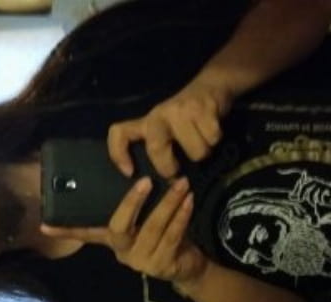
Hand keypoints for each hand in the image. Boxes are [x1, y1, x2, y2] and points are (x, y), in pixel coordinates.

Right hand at [41, 177, 207, 282]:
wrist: (186, 266)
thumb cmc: (163, 237)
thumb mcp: (145, 221)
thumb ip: (136, 208)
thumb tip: (133, 175)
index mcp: (114, 241)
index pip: (88, 234)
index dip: (67, 230)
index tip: (45, 226)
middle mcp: (123, 252)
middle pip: (120, 227)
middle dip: (131, 203)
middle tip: (144, 181)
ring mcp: (141, 261)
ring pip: (152, 228)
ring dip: (167, 203)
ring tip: (180, 183)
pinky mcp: (161, 266)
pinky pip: (172, 236)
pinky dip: (182, 216)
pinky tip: (189, 200)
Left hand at [108, 81, 232, 177]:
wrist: (212, 86)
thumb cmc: (187, 117)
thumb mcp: (168, 131)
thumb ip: (163, 150)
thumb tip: (172, 181)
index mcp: (147, 122)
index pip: (119, 133)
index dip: (118, 154)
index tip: (130, 172)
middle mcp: (159, 115)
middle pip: (156, 149)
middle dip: (169, 167)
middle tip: (178, 170)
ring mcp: (180, 111)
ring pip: (195, 151)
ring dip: (203, 152)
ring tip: (202, 141)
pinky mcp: (203, 108)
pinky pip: (212, 139)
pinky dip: (216, 140)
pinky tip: (213, 130)